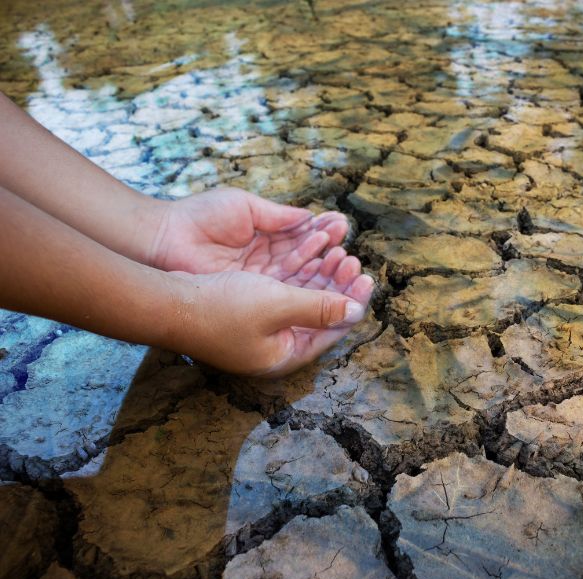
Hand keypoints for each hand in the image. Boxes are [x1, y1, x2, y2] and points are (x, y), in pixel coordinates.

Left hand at [149, 187, 349, 279]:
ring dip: (323, 272)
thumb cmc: (199, 218)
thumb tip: (310, 218)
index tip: (341, 226)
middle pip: (306, 262)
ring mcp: (259, 282)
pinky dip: (305, 286)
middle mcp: (266, 262)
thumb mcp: (244, 208)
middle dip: (330, 256)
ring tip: (343, 261)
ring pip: (300, 279)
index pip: (302, 238)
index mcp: (265, 237)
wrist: (164, 239)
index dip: (323, 234)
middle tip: (348, 251)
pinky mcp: (251, 297)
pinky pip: (285, 293)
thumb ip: (278, 216)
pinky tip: (324, 277)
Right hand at [172, 248, 374, 376]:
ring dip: (320, 275)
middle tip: (353, 260)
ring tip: (336, 251)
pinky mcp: (247, 312)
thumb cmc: (221, 308)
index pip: (332, 330)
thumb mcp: (278, 305)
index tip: (368, 277)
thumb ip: (319, 308)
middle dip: (338, 285)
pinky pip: (284, 291)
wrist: (166, 302)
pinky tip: (310, 252)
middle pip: (320, 314)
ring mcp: (260, 330)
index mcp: (286, 355)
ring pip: (302, 299)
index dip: (352, 302)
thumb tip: (357, 311)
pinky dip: (298, 273)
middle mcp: (276, 346)